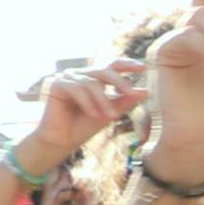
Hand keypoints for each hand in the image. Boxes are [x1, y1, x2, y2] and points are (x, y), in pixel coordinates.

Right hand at [13, 62, 145, 184]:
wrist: (63, 140)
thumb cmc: (86, 126)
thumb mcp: (111, 111)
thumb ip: (126, 100)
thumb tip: (146, 91)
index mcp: (96, 78)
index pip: (112, 65)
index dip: (127, 64)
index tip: (144, 68)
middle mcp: (82, 75)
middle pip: (104, 71)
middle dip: (119, 82)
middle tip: (131, 93)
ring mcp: (68, 78)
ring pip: (92, 83)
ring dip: (103, 101)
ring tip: (111, 116)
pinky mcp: (57, 85)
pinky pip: (77, 89)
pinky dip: (87, 102)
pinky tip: (93, 114)